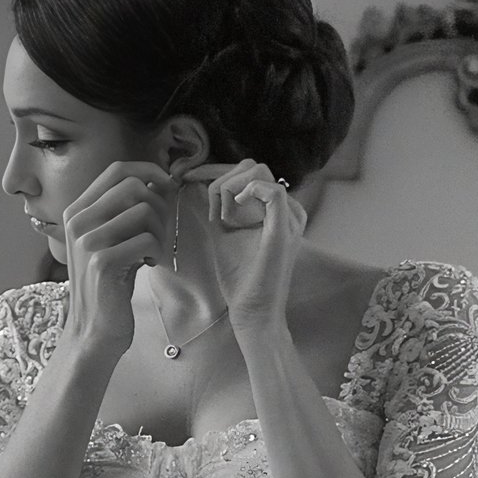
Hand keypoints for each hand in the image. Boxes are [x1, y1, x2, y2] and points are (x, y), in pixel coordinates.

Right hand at [58, 161, 175, 359]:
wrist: (94, 328)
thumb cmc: (111, 282)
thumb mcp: (113, 239)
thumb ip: (126, 210)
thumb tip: (161, 181)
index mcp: (77, 210)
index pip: (117, 170)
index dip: (148, 171)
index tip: (167, 186)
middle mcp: (77, 221)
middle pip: (134, 187)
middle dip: (159, 207)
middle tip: (159, 233)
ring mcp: (87, 241)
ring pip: (144, 211)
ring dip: (160, 233)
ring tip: (151, 252)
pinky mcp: (102, 262)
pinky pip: (147, 239)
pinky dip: (157, 251)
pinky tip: (147, 265)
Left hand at [186, 160, 307, 329]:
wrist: (252, 310)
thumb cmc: (240, 278)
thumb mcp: (223, 233)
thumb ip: (218, 208)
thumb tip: (200, 182)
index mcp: (276, 211)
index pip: (250, 172)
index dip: (217, 171)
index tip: (188, 177)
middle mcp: (288, 210)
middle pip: (253, 167)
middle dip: (221, 177)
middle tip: (207, 207)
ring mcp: (289, 217)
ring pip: (258, 172)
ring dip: (229, 186)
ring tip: (221, 219)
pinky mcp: (285, 227)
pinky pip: (272, 189)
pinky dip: (246, 191)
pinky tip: (229, 215)